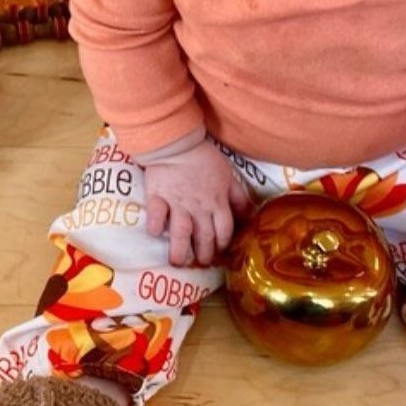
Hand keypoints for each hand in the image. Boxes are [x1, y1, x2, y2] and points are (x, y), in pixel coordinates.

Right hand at [143, 139, 252, 266]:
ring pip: (180, 233)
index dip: (223, 244)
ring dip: (180, 251)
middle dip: (204, 254)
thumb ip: (239, 198)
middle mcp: (199, 208)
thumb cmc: (204, 158)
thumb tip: (250, 216)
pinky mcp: (157, 197)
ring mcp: (177, 204)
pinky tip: (155, 234)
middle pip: (204, 237)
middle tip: (201, 263)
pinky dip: (155, 226)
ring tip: (178, 262)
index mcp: (217, 202)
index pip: (224, 231)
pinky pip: (155, 216)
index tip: (219, 251)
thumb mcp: (228, 175)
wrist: (178, 142)